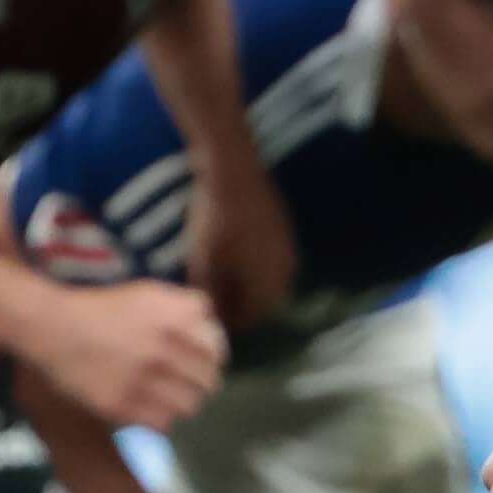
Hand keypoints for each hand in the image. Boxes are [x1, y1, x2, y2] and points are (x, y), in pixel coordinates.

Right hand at [34, 280, 227, 428]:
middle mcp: (164, 346)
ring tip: (171, 397)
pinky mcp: (122, 405)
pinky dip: (161, 418)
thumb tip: (214, 330)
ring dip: (184, 402)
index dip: (214, 357)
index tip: (206, 362)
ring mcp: (143, 378)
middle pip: (209, 379)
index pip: (216, 348)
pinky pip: (163, 423)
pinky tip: (151, 407)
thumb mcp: (149, 294)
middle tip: (189, 383)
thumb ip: (185, 308)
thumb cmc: (104, 310)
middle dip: (201, 382)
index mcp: (175, 316)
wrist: (53, 326)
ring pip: (191, 405)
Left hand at [183, 160, 296, 328]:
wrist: (233, 171)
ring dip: (246, 285)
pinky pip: (270, 261)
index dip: (227, 321)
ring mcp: (288, 251)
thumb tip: (209, 318)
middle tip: (211, 298)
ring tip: (218, 276)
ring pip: (267, 281)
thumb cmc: (215, 220)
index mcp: (268, 285)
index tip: (206, 318)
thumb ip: (209, 293)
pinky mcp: (284, 232)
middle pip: (262, 302)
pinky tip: (233, 254)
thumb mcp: (203, 261)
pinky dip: (253, 266)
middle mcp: (285, 273)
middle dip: (239, 304)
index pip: (250, 319)